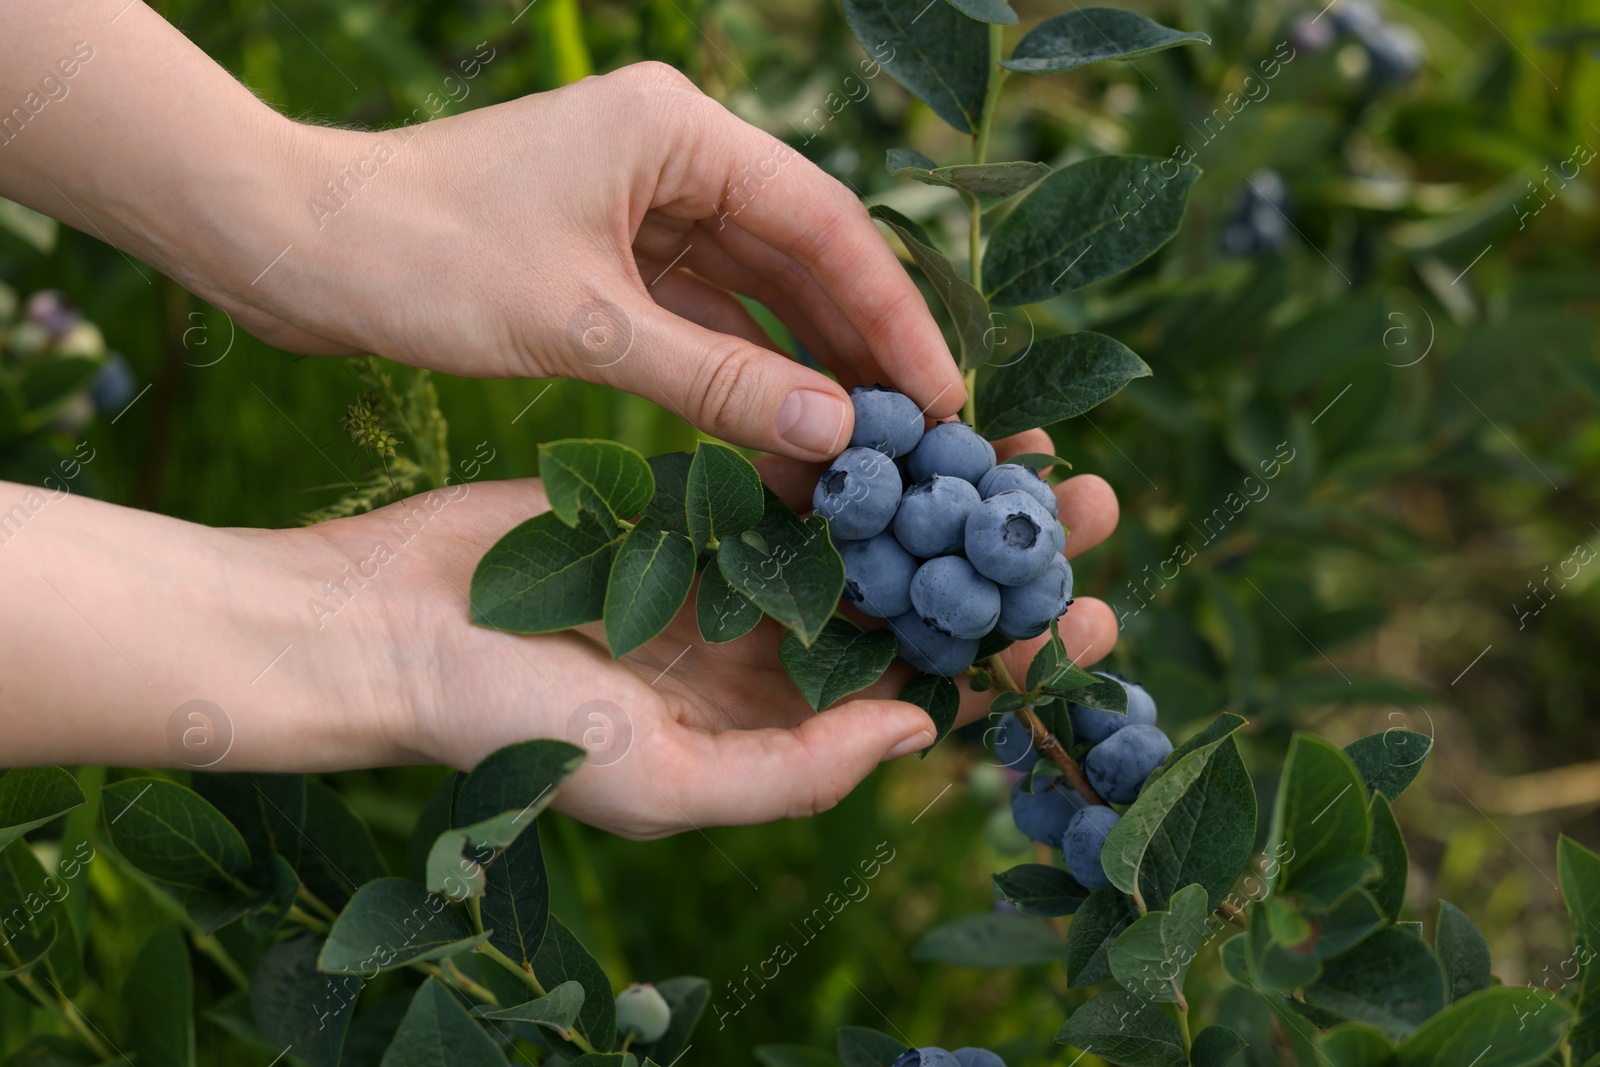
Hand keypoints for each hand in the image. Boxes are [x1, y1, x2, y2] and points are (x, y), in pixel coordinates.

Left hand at [260, 62, 963, 459]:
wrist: (293, 249)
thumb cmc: (422, 258)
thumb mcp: (583, 326)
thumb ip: (718, 382)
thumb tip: (837, 434)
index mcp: (679, 132)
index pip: (823, 224)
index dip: (890, 317)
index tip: (941, 396)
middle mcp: (675, 158)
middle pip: (801, 259)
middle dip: (859, 350)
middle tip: (919, 439)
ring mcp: (642, 209)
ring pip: (756, 297)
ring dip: (805, 371)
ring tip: (864, 454)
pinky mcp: (610, 260)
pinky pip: (701, 323)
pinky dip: (739, 378)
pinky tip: (784, 438)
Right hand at [316, 428, 1117, 838]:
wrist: (391, 630)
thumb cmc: (512, 728)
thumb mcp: (659, 779)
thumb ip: (792, 773)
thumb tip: (923, 734)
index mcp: (779, 732)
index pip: (925, 701)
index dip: (1014, 665)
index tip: (1092, 619)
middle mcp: (772, 659)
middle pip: (918, 609)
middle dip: (1004, 565)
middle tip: (1090, 506)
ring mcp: (736, 581)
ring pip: (870, 536)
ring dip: (945, 494)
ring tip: (1026, 447)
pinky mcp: (696, 512)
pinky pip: (797, 479)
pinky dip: (858, 450)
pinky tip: (917, 411)